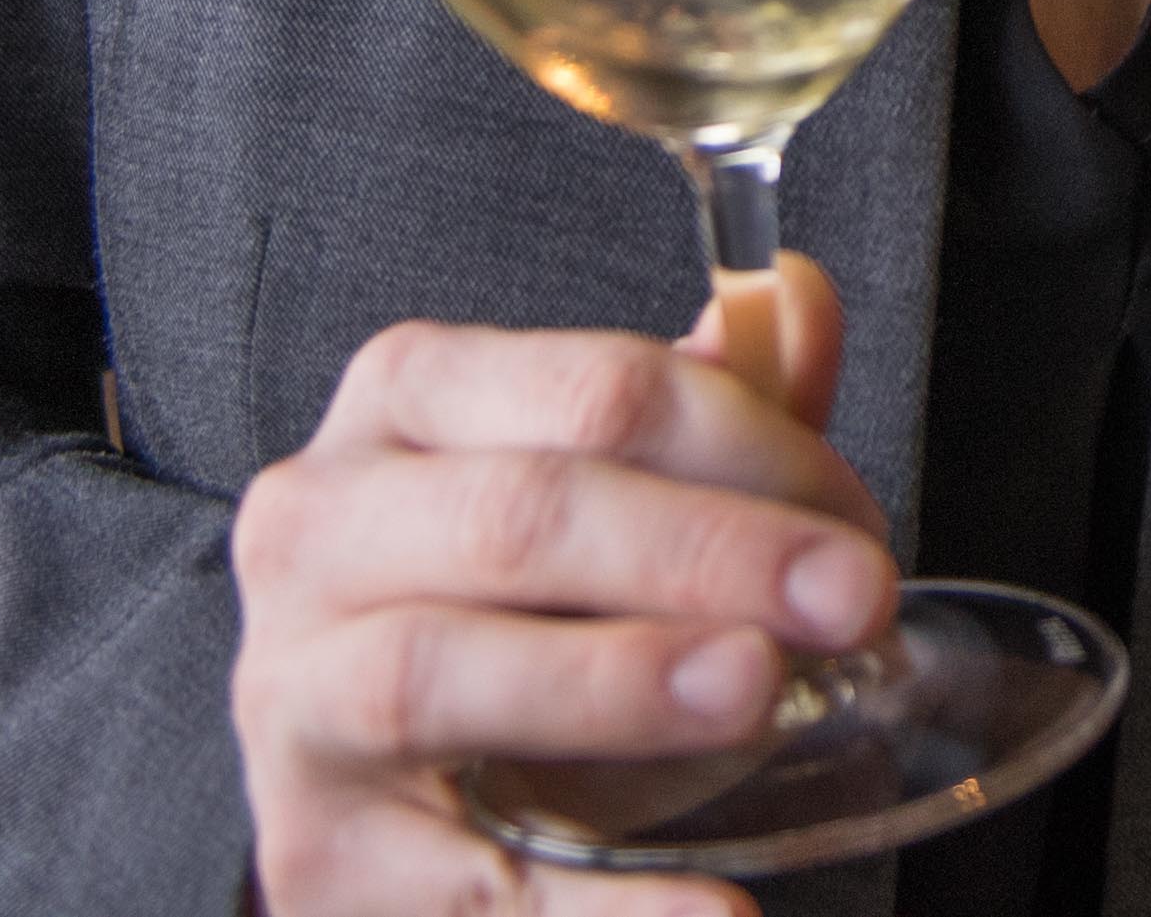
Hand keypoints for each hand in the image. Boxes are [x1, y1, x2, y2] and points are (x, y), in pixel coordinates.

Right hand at [231, 261, 898, 914]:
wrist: (383, 781)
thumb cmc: (511, 605)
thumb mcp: (613, 490)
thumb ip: (714, 402)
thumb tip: (799, 296)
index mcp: (404, 404)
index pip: (589, 389)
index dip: (747, 447)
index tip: (856, 522)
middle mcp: (316, 532)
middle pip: (516, 516)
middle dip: (704, 551)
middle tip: (850, 598)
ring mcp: (294, 697)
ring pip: (433, 671)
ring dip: (612, 681)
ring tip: (755, 692)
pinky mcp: (318, 853)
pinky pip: (463, 883)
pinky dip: (600, 909)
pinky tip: (715, 911)